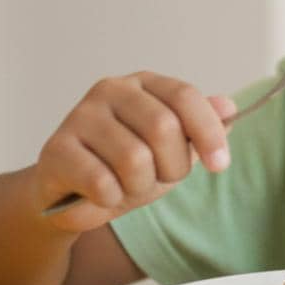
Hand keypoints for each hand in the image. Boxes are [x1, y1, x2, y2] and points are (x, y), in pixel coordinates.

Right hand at [33, 71, 235, 232]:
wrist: (73, 197)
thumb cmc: (126, 167)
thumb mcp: (172, 149)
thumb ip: (201, 127)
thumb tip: (228, 107)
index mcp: (144, 84)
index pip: (185, 96)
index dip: (208, 132)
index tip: (220, 165)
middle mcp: (111, 90)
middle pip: (163, 127)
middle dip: (172, 167)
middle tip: (160, 179)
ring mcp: (80, 116)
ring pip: (133, 159)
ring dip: (139, 186)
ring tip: (127, 186)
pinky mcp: (56, 149)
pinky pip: (102, 182)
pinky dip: (111, 199)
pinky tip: (101, 196)